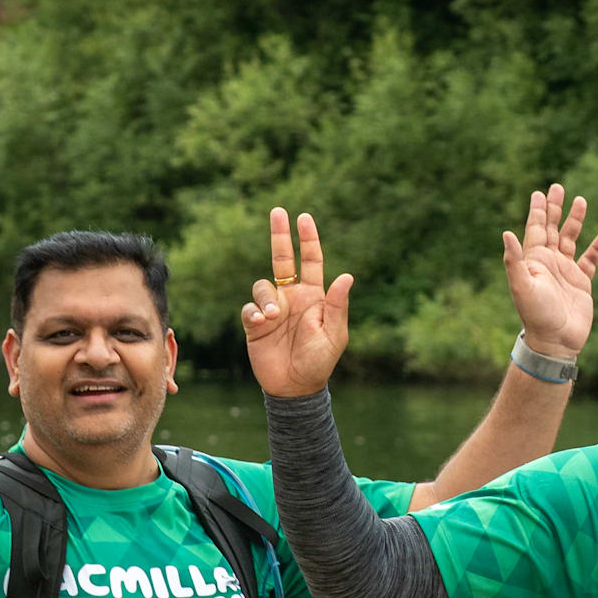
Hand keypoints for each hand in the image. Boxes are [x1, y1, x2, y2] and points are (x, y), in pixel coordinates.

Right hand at [241, 209, 353, 397]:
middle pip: (282, 259)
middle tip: (278, 211)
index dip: (308, 239)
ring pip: (262, 286)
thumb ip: (338, 305)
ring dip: (267, 297)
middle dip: (280, 235)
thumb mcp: (334, 335)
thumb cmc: (319, 361)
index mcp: (313, 296)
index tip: (303, 217)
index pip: (310, 261)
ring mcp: (272, 309)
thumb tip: (347, 275)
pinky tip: (262, 324)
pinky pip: (250, 309)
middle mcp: (291, 297)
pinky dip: (254, 312)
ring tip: (274, 317)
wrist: (295, 387)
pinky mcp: (255, 324)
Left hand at [499, 184, 597, 362]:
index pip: (535, 229)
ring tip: (581, 200)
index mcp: (534, 260)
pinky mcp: (582, 283)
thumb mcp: (522, 287)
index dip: (537, 211)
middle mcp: (550, 262)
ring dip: (575, 221)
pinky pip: (591, 260)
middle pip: (551, 228)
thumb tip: (506, 233)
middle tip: (557, 187)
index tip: (539, 193)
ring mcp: (566, 271)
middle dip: (554, 208)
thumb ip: (515, 260)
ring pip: (571, 239)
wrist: (556, 341)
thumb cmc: (537, 315)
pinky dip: (597, 248)